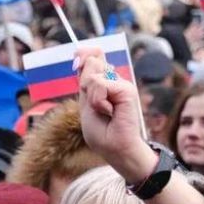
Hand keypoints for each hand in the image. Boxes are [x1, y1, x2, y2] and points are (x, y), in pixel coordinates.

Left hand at [76, 48, 155, 183]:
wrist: (116, 148)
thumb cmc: (101, 132)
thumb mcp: (86, 104)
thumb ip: (86, 81)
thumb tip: (86, 56)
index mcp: (102, 82)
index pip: (91, 56)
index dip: (82, 55)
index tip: (76, 62)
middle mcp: (113, 80)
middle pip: (91, 60)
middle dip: (84, 82)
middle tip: (95, 104)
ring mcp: (121, 84)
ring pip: (93, 76)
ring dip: (91, 98)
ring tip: (103, 111)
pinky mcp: (127, 89)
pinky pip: (101, 85)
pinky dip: (99, 101)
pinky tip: (109, 112)